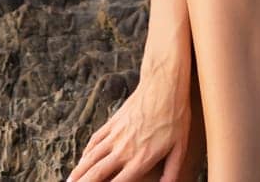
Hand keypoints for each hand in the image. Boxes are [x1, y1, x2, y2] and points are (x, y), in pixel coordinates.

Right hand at [67, 78, 195, 181]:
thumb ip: (172, 172)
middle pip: (97, 173)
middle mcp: (124, 149)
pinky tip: (81, 161)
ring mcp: (115, 135)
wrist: (162, 85)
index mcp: (140, 159)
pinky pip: (94, 141)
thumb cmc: (175, 116)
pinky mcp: (112, 123)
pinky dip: (85, 154)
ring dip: (78, 172)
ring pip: (90, 158)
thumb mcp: (180, 147)